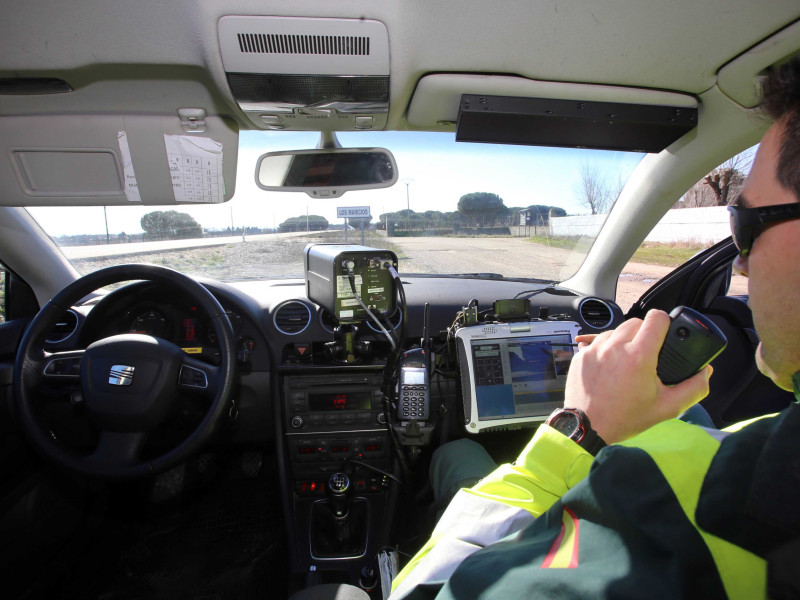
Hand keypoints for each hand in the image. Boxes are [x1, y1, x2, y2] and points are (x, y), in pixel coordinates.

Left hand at [564, 310, 711, 443]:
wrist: (587, 428)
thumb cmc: (625, 418)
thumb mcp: (667, 408)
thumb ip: (693, 389)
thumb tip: (705, 372)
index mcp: (638, 356)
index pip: (656, 318)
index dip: (665, 323)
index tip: (666, 334)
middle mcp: (615, 347)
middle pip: (636, 322)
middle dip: (645, 334)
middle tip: (648, 354)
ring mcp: (595, 349)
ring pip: (616, 330)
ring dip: (625, 340)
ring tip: (628, 362)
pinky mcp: (581, 355)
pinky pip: (598, 342)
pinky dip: (607, 349)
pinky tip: (611, 368)